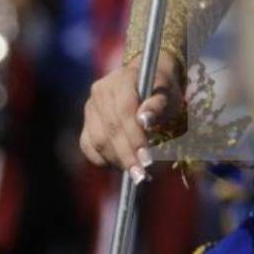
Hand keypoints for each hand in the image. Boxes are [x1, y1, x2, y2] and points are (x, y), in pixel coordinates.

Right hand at [78, 49, 185, 179]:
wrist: (146, 77)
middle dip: (126, 156)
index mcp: (120, 81)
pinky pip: (88, 145)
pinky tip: (120, 166)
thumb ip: (157, 105)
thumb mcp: (167, 92)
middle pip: (109, 130)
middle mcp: (99, 93)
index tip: (147, 161)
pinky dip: (102, 159)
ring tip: (135, 173)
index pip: (124, 113)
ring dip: (115, 161)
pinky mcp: (86, 121)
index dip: (135, 139)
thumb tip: (145, 121)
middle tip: (141, 176)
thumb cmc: (161, 88)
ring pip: (96, 141)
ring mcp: (90, 107)